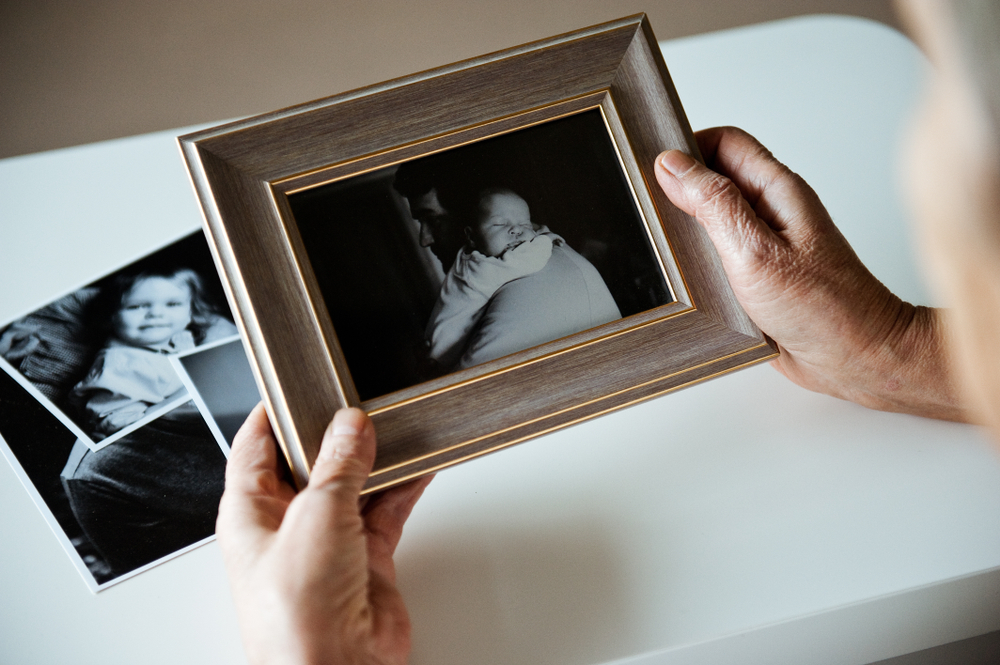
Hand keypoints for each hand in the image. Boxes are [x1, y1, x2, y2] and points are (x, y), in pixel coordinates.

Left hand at [217, 404, 432, 664]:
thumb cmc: (294, 616)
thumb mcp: (316, 516)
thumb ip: (339, 466)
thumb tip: (350, 427)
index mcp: (251, 512)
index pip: (255, 447)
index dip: (274, 413)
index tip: (296, 384)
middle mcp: (287, 525)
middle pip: (311, 463)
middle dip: (336, 434)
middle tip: (360, 403)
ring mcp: (328, 542)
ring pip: (354, 485)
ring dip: (377, 460)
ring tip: (398, 427)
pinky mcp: (366, 559)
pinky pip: (386, 511)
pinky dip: (404, 488)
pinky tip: (420, 465)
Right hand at [654, 126, 962, 420]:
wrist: (858, 360)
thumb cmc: (824, 308)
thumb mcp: (756, 251)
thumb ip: (714, 204)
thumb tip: (673, 165)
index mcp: (776, 190)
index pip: (724, 143)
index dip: (686, 149)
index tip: (653, 172)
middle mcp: (771, 211)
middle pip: (714, 179)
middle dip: (679, 192)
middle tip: (654, 216)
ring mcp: (765, 244)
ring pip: (712, 220)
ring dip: (685, 233)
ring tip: (670, 253)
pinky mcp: (758, 276)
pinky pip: (718, 256)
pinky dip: (697, 264)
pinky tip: (687, 281)